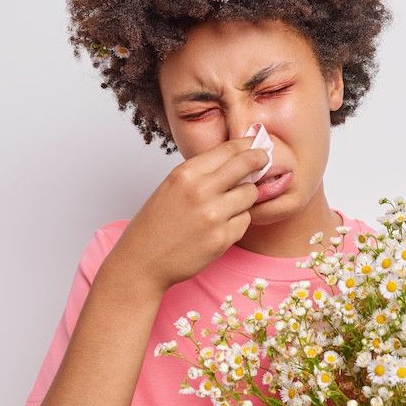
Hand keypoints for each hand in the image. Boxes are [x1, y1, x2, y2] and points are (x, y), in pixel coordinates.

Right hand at [110, 136, 267, 291]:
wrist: (142, 261)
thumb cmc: (156, 224)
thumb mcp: (172, 186)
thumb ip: (202, 173)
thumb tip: (237, 159)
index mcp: (186, 173)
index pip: (229, 149)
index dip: (248, 145)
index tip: (257, 145)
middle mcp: (201, 191)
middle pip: (247, 164)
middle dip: (259, 160)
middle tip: (263, 161)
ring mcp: (214, 216)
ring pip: (250, 194)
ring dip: (245, 197)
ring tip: (228, 205)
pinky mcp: (222, 239)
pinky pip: (245, 221)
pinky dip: (238, 222)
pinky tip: (220, 226)